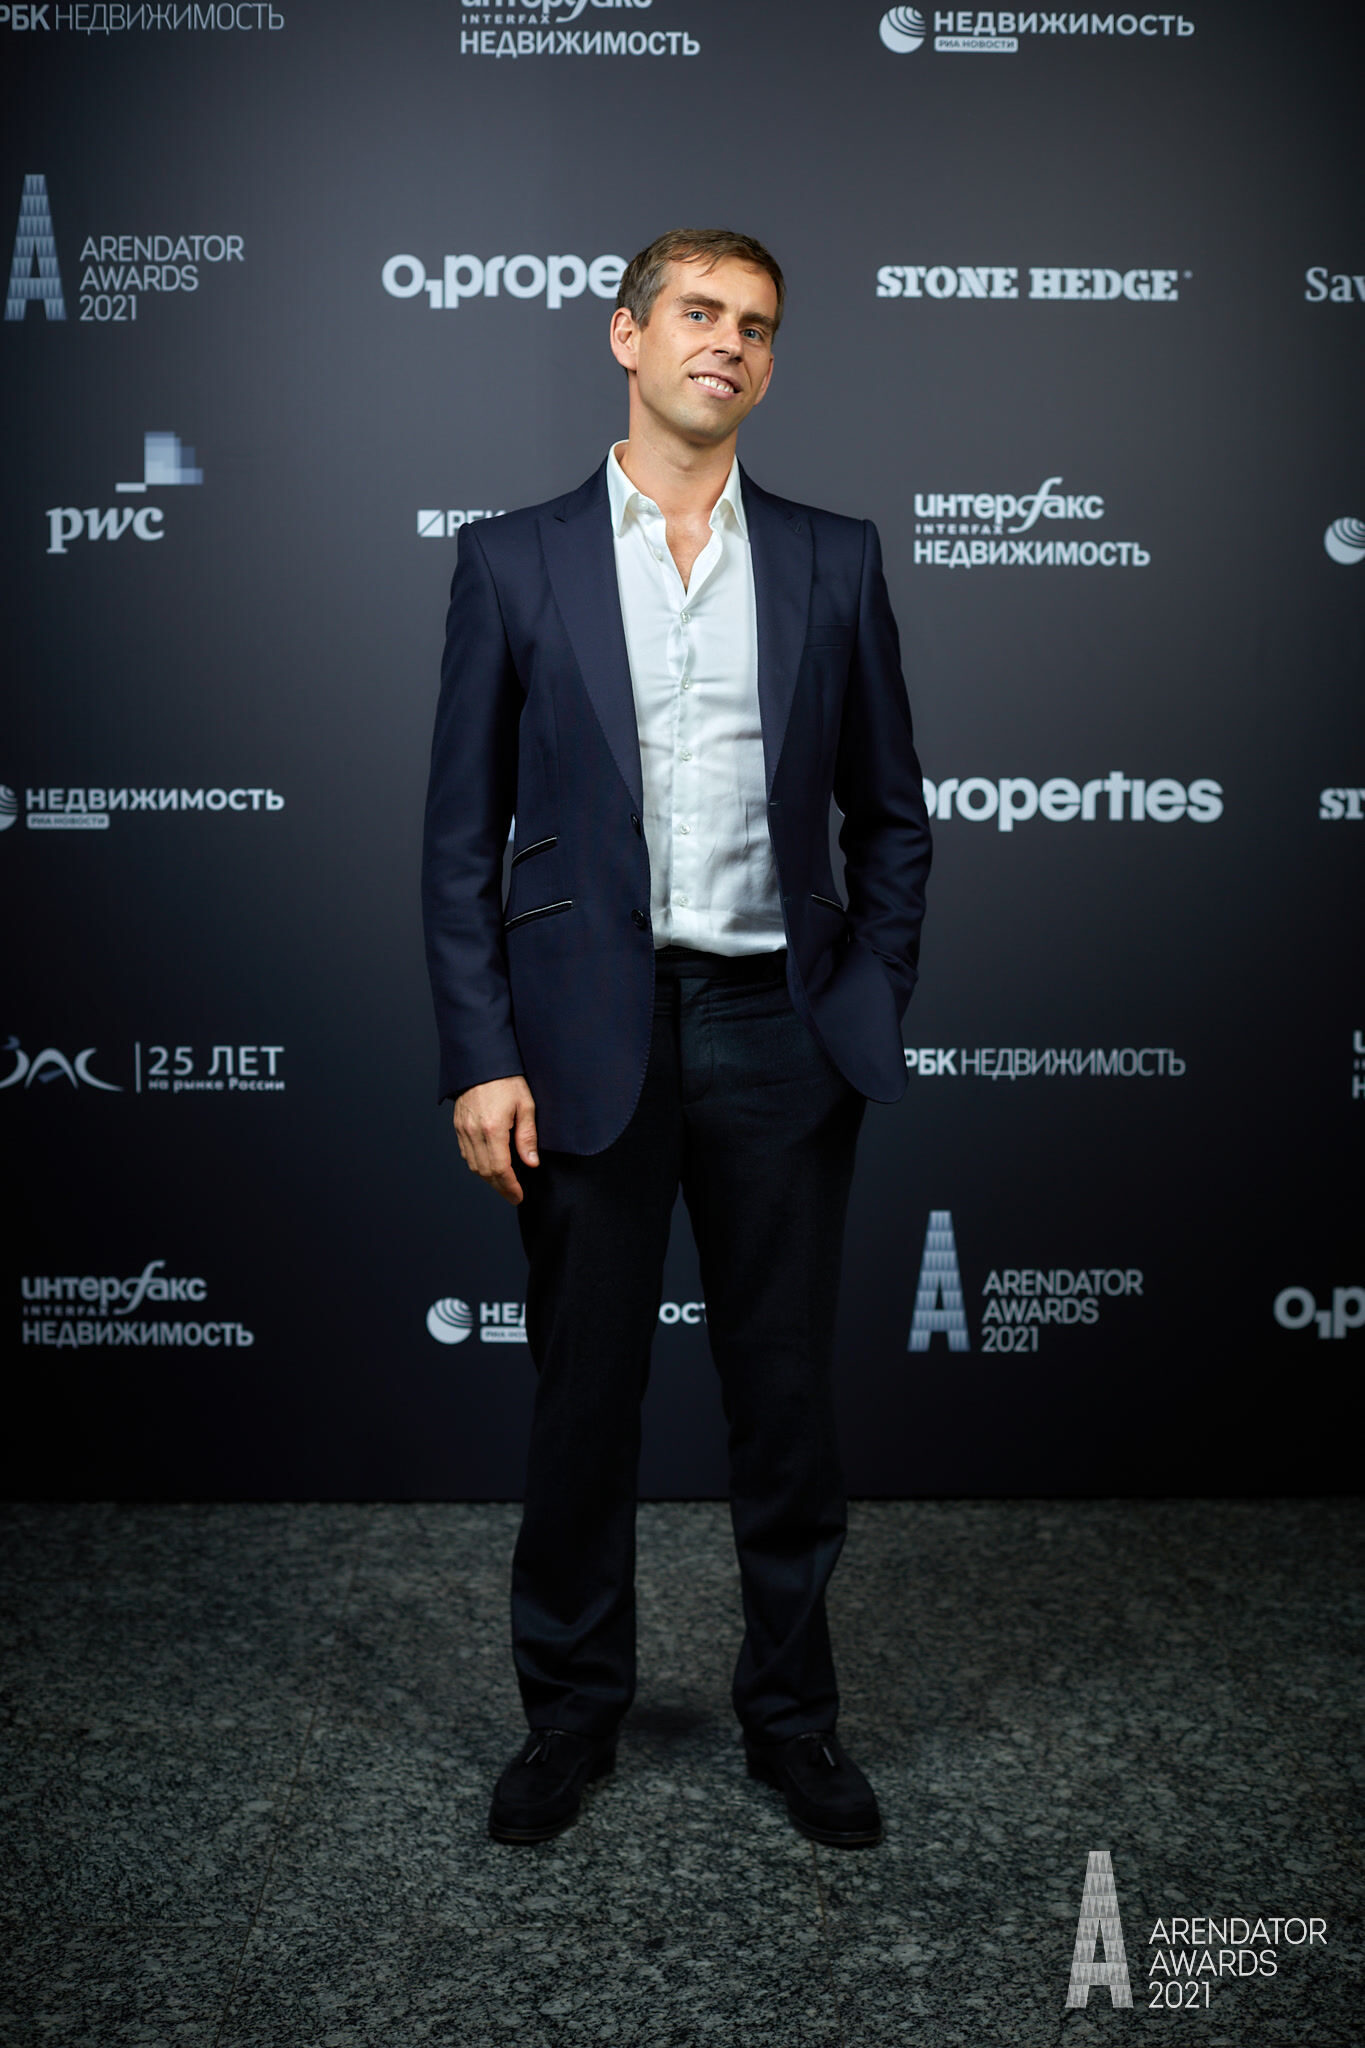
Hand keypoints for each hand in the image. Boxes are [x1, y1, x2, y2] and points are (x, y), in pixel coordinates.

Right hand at [452, 1076, 538, 1204]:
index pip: (500, 1168)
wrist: (482, 1061)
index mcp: (492, 1128)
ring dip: (488, 1178)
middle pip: (485, 1171)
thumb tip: (531, 1163)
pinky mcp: (458, 1125)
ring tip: (504, 1183)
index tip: (519, 1195)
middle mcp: (473, 1131)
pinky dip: (478, 1164)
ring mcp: (463, 1129)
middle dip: (500, 1187)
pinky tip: (490, 1166)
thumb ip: (528, 1136)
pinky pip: (466, 1153)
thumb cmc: (507, 1079)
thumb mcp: (526, 1105)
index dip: (510, 1186)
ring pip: (473, 1165)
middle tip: (513, 1195)